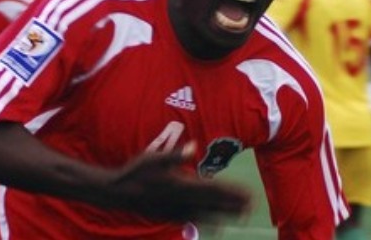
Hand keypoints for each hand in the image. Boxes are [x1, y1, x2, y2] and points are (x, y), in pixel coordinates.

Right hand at [106, 142, 252, 223]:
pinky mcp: (170, 217)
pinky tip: (216, 224)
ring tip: (241, 216)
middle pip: (214, 204)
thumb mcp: (154, 158)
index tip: (247, 193)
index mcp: (181, 184)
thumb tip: (194, 146)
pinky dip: (207, 222)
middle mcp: (182, 201)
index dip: (232, 192)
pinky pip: (194, 221)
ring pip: (207, 215)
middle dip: (233, 205)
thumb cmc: (136, 172)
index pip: (213, 189)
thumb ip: (176, 155)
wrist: (118, 194)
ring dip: (224, 215)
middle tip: (252, 205)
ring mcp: (176, 211)